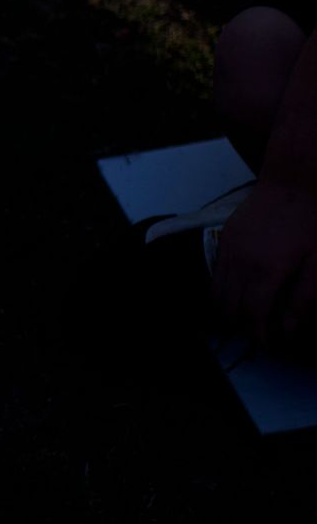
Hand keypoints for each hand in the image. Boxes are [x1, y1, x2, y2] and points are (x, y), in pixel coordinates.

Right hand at [212, 175, 316, 350]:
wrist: (294, 180)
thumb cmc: (313, 219)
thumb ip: (305, 297)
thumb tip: (290, 328)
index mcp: (266, 271)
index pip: (253, 317)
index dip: (261, 336)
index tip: (272, 343)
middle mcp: (239, 264)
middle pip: (230, 310)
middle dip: (244, 328)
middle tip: (263, 332)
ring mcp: (227, 251)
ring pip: (217, 295)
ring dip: (231, 312)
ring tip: (251, 315)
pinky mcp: (224, 241)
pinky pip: (215, 276)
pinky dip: (224, 292)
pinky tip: (243, 291)